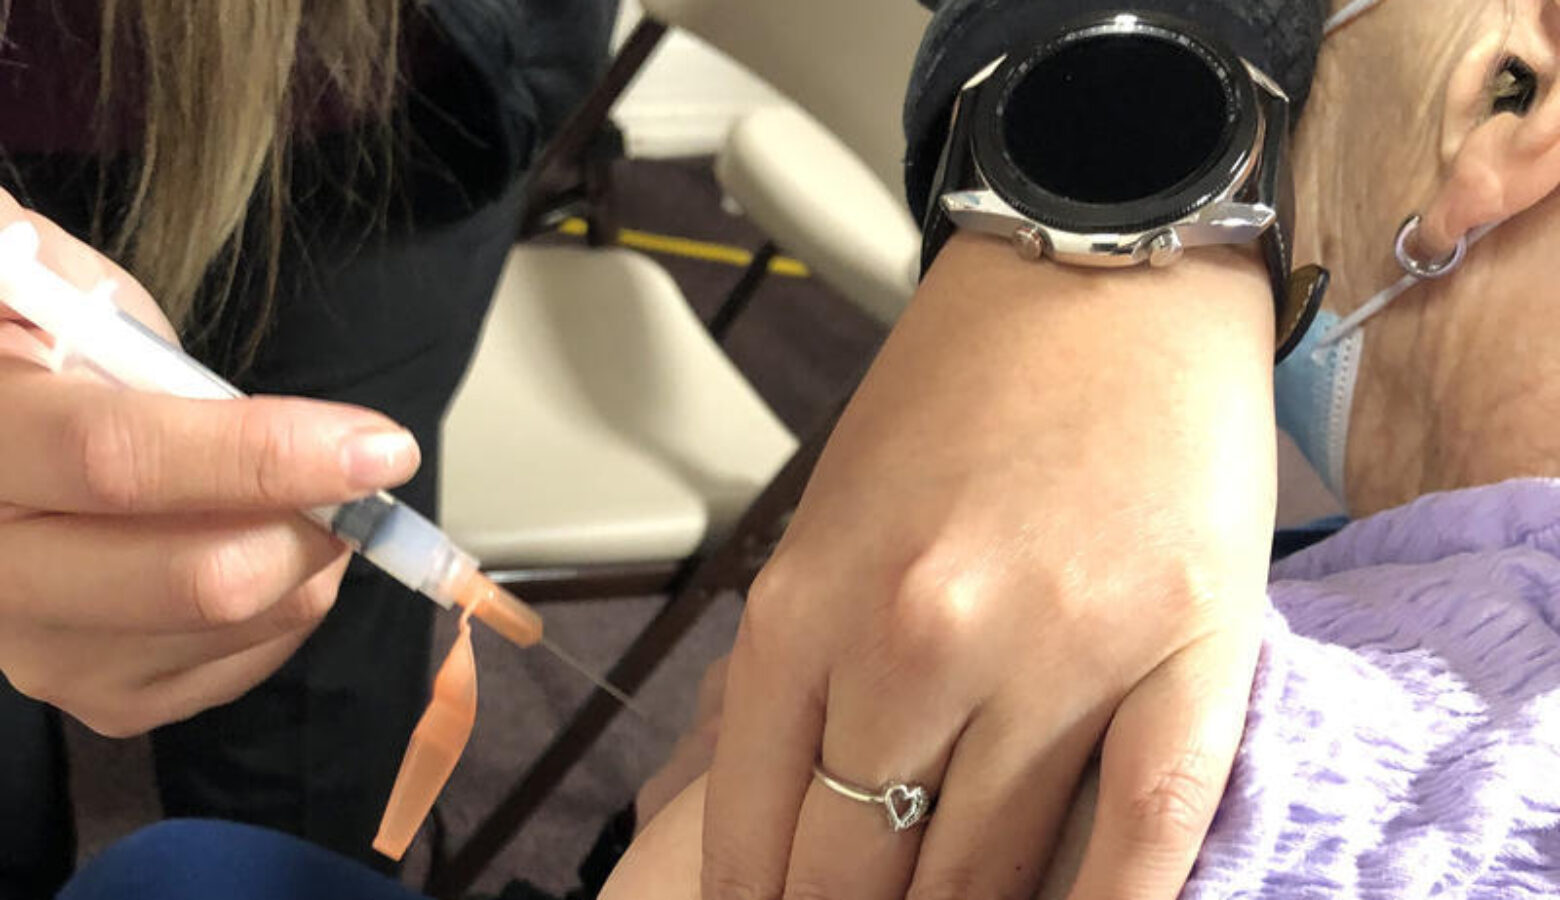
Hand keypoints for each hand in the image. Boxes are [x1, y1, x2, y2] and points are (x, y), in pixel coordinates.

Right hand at [0, 189, 420, 736]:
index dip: (263, 454)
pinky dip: (291, 600)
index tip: (380, 445)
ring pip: (242, 625)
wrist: (5, 457)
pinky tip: (265, 543)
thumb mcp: (61, 292)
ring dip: (313, 556)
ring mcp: (45, 655)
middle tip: (364, 468)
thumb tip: (254, 399)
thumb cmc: (45, 357)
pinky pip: (247, 664)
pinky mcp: (104, 701)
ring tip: (297, 493)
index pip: (120, 463)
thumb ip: (124, 322)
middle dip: (315, 524)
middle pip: (199, 580)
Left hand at [702, 233, 1277, 899]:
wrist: (1102, 273)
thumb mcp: (832, 518)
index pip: (761, 823)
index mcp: (810, 602)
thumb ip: (808, 663)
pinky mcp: (1184, 653)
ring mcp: (1053, 654)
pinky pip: (1137, 835)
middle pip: (864, 864)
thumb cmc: (960, 392)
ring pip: (985, 873)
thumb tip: (801, 809)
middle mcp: (915, 641)